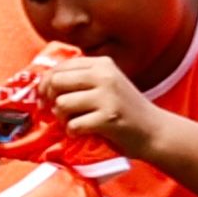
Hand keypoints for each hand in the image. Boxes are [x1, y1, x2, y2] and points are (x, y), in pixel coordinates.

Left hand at [40, 54, 163, 156]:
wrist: (155, 131)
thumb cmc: (124, 110)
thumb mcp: (105, 85)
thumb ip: (80, 80)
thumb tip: (42, 84)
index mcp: (102, 64)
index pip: (59, 68)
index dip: (45, 85)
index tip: (46, 99)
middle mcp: (105, 75)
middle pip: (55, 82)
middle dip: (50, 100)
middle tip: (58, 112)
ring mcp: (108, 96)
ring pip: (61, 104)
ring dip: (63, 119)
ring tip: (76, 122)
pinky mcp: (109, 117)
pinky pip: (73, 125)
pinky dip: (74, 132)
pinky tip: (84, 132)